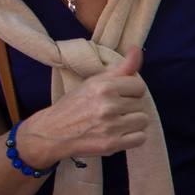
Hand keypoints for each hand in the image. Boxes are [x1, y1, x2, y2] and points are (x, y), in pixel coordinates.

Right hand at [15, 47, 148, 167]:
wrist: (51, 132)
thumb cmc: (74, 105)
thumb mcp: (93, 82)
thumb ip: (120, 68)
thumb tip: (136, 49)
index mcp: (104, 87)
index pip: (139, 86)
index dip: (130, 92)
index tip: (118, 96)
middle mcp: (108, 105)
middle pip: (141, 104)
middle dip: (129, 107)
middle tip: (112, 111)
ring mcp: (111, 126)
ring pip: (143, 121)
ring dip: (132, 123)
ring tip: (115, 123)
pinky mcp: (112, 144)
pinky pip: (141, 138)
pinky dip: (133, 138)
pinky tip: (119, 134)